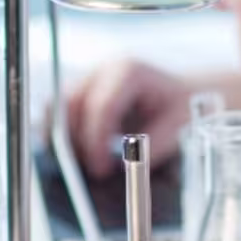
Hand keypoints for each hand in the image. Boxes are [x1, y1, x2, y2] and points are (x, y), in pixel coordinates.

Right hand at [63, 59, 193, 177]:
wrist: (182, 92)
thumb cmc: (180, 107)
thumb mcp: (176, 127)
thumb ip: (151, 146)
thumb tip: (124, 163)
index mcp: (128, 71)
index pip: (101, 105)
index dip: (95, 141)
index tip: (100, 170)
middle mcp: (103, 69)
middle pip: (71, 103)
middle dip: (76, 141)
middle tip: (89, 171)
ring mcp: (89, 77)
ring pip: (58, 105)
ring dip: (64, 137)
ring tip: (82, 165)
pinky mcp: (81, 90)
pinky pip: (58, 110)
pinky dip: (61, 134)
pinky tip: (74, 156)